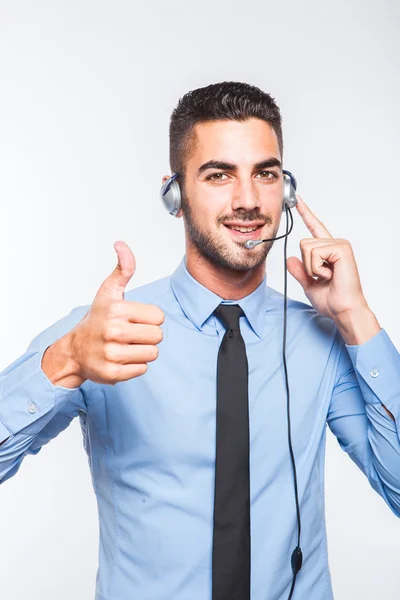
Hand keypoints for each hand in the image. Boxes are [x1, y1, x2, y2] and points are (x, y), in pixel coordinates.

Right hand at [47, 241, 164, 386]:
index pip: (159, 317)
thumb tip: (121, 244)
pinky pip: (143, 369)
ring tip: (126, 346)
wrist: (74, 350)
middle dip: (148, 336)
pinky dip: (135, 366)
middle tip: (131, 335)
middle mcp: (113, 331)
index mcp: (116, 310)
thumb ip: (122, 269)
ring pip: (152, 354)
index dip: (150, 319)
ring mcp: (112, 354)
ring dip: (143, 351)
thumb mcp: (108, 292)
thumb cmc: (96, 319)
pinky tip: (121, 359)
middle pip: (158, 336)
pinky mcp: (113, 373)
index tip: (134, 320)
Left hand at [286, 195, 367, 320]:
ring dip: (311, 267)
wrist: (343, 310)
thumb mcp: (309, 284)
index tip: (297, 200)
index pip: (315, 228)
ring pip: (307, 247)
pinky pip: (315, 252)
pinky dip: (316, 267)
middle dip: (306, 264)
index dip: (306, 214)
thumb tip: (290, 259)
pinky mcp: (341, 249)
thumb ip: (300, 271)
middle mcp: (335, 244)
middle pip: (303, 243)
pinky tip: (329, 275)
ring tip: (326, 276)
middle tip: (321, 277)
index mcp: (328, 251)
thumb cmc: (332, 301)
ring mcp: (339, 245)